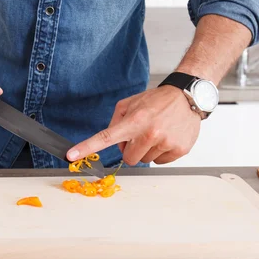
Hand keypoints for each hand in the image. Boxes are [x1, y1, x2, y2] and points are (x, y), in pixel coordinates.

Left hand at [67, 86, 200, 164]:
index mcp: (134, 121)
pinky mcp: (179, 150)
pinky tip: (167, 137)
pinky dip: (162, 152)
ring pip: (145, 160)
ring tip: (158, 133)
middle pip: (129, 158)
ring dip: (148, 150)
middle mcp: (149, 133)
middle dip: (132, 150)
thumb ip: (116, 123)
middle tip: (141, 135)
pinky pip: (161, 162)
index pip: (105, 137)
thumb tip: (115, 144)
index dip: (86, 148)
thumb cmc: (157, 101)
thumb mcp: (130, 104)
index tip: (71, 156)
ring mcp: (165, 143)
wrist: (187, 97)